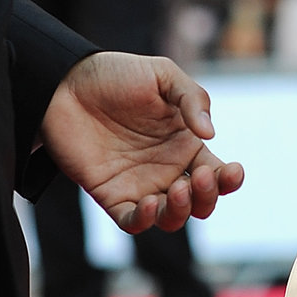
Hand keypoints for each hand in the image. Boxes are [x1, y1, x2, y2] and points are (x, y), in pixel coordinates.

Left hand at [42, 51, 244, 232]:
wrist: (64, 83)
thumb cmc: (116, 74)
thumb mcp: (162, 74)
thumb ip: (192, 99)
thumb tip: (211, 135)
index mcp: (185, 144)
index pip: (217, 173)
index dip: (230, 179)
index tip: (232, 171)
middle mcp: (167, 169)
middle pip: (200, 202)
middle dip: (207, 197)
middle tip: (196, 177)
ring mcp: (140, 185)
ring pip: (172, 217)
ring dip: (181, 211)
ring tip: (176, 190)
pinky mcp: (111, 195)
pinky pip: (132, 221)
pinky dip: (146, 220)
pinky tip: (150, 203)